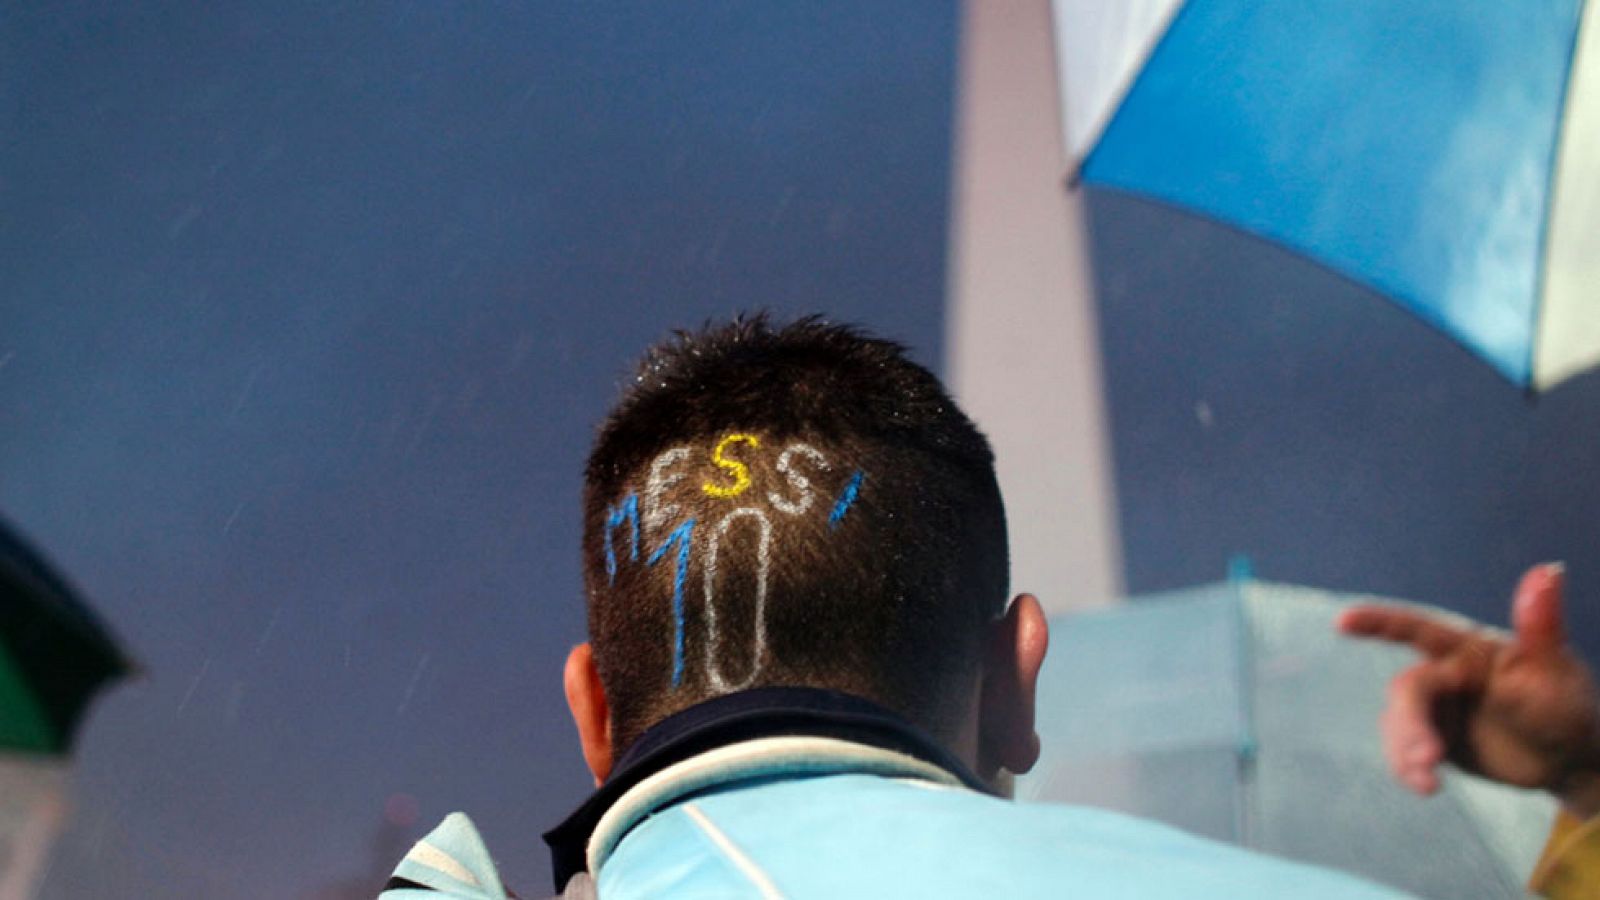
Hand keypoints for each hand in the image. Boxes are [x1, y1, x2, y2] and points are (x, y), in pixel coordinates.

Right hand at [1337, 564, 1599, 818]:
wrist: (1566, 762)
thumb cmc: (1567, 707)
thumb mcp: (1555, 671)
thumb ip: (1541, 624)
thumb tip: (1549, 570)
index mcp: (1467, 650)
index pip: (1417, 628)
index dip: (1378, 623)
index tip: (1342, 623)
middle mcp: (1443, 674)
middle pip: (1407, 692)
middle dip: (1411, 725)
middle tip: (1429, 760)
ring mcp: (1434, 708)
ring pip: (1398, 723)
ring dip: (1404, 751)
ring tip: (1427, 783)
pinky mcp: (1431, 738)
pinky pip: (1404, 750)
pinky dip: (1408, 768)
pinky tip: (1426, 785)